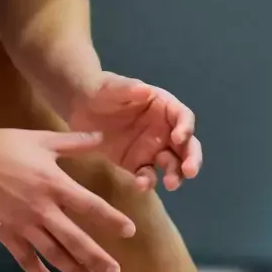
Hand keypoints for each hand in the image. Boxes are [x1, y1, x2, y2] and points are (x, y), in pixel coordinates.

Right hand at [0, 127, 137, 271]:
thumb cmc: (5, 144)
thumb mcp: (43, 139)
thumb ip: (75, 142)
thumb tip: (101, 136)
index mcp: (54, 184)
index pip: (90, 206)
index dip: (111, 219)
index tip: (129, 232)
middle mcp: (42, 208)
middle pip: (75, 239)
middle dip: (97, 258)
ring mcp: (23, 224)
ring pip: (54, 253)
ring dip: (75, 270)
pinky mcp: (5, 233)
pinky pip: (25, 259)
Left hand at [65, 73, 201, 191]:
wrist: (80, 108)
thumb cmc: (102, 91)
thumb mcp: (112, 86)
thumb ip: (127, 88)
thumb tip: (145, 90)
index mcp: (164, 107)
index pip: (183, 117)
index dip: (185, 127)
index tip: (178, 137)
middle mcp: (164, 130)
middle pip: (186, 145)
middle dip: (191, 158)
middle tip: (190, 171)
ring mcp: (152, 149)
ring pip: (172, 164)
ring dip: (176, 175)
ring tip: (171, 184)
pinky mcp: (137, 164)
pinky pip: (147, 175)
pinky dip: (147, 181)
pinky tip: (140, 185)